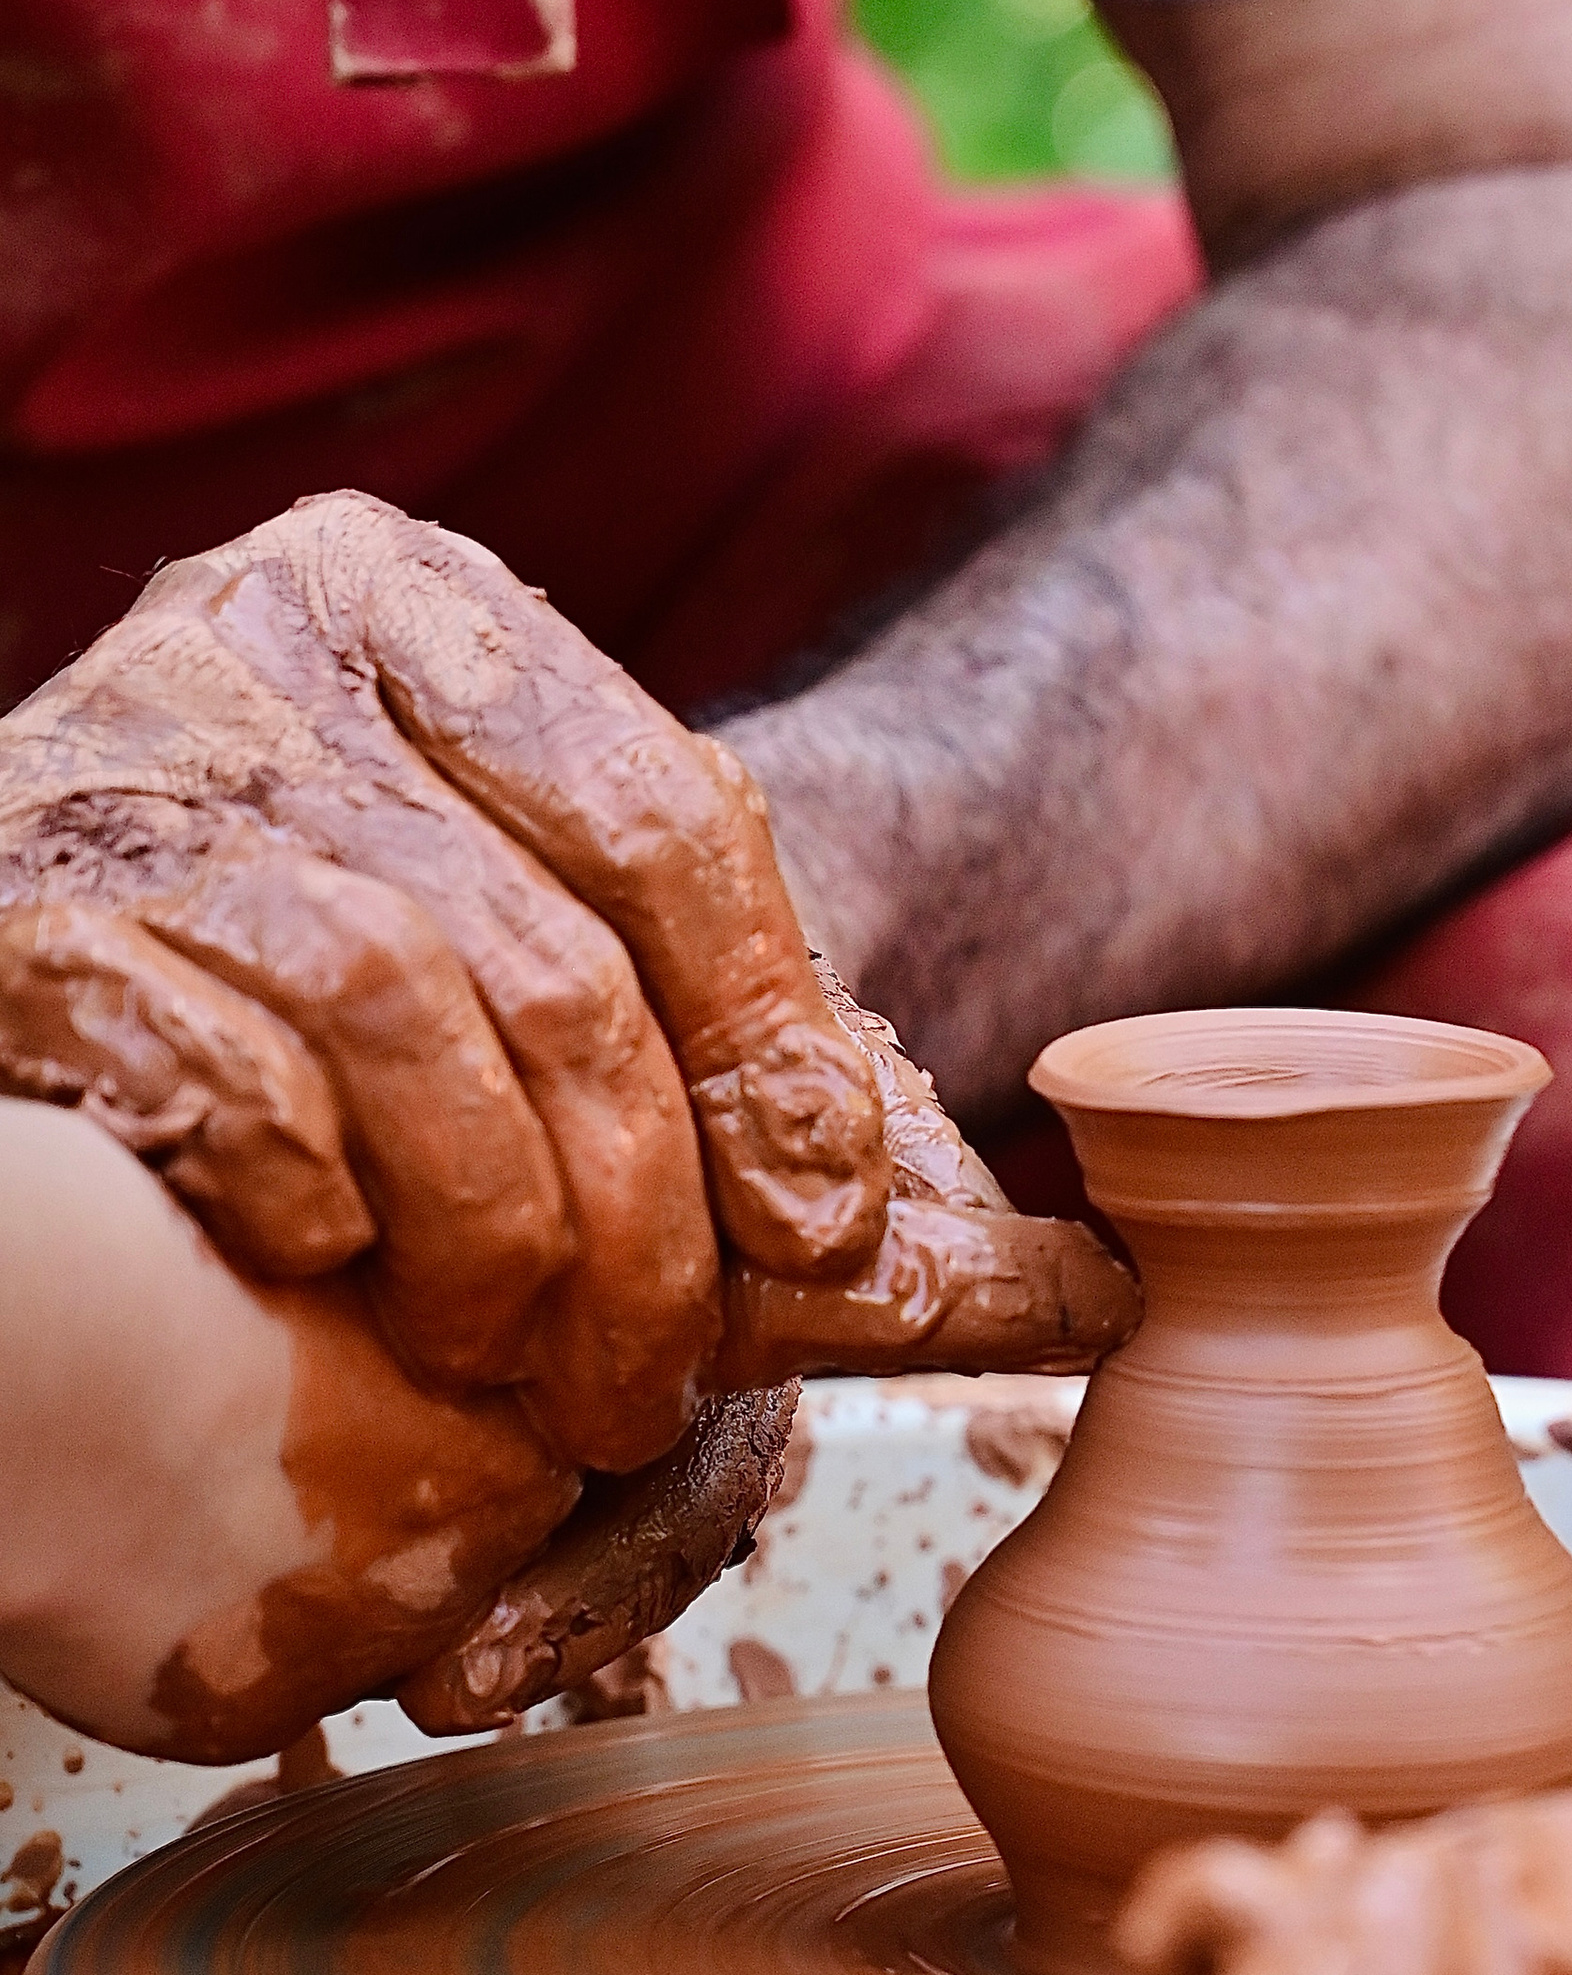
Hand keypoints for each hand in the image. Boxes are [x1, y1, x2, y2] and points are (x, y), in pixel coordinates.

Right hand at [0, 501, 1138, 1756]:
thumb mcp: (511, 917)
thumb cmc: (299, 966)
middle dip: (640, 1206)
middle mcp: (268, 626)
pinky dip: (307, 1190)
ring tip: (515, 1359)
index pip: (673, 824)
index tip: (827, 1225)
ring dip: (490, 1229)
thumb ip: (712, 1021)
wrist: (10, 964)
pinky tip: (328, 1259)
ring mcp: (132, 755)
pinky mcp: (21, 907)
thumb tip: (1064, 1280)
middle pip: (554, 945)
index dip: (772, 1048)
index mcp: (419, 597)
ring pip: (401, 1002)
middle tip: (654, 1378)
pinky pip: (221, 1065)